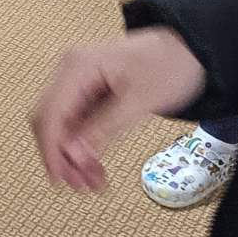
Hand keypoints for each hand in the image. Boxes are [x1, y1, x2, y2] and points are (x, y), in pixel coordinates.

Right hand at [32, 26, 206, 192]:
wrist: (188, 48)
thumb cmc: (168, 66)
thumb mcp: (139, 101)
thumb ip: (104, 128)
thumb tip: (73, 156)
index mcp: (77, 67)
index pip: (49, 113)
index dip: (51, 149)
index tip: (59, 180)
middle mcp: (68, 71)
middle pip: (49, 120)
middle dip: (61, 156)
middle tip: (81, 187)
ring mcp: (75, 80)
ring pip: (61, 124)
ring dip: (71, 155)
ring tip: (93, 182)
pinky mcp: (86, 91)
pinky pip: (76, 122)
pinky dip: (82, 145)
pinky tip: (95, 166)